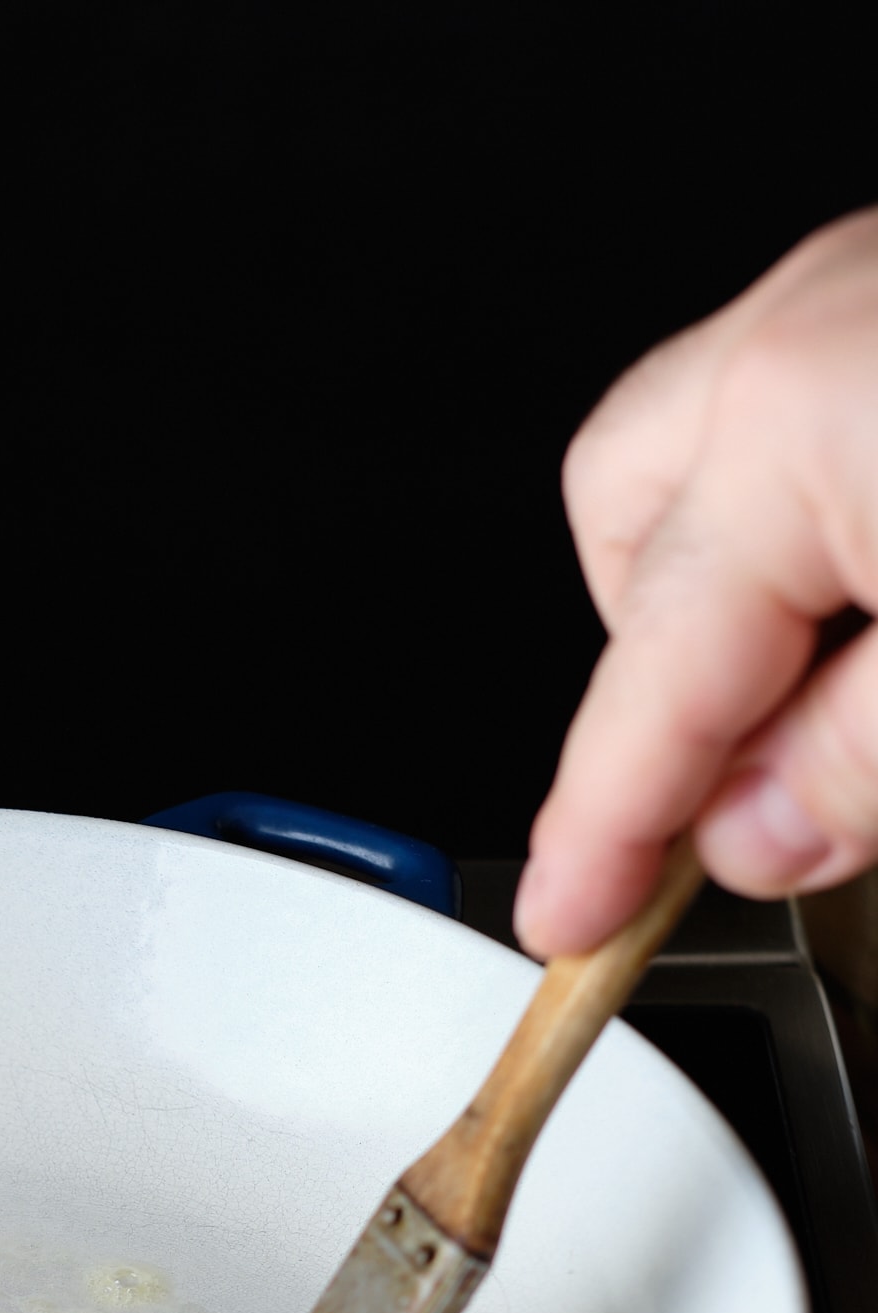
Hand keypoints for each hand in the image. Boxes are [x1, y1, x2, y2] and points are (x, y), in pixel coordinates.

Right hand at [515, 209, 877, 958]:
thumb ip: (861, 762)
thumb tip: (755, 832)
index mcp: (799, 419)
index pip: (648, 686)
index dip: (601, 831)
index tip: (566, 925)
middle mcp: (813, 326)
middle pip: (633, 519)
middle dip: (664, 660)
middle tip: (744, 775)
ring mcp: (873, 287)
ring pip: (726, 449)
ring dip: (749, 582)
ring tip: (845, 676)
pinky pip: (824, 409)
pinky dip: (838, 514)